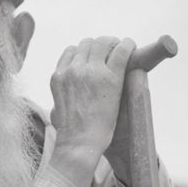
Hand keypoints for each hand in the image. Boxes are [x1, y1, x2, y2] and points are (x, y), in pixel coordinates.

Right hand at [48, 36, 135, 186]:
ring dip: (113, 44)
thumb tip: (56, 108)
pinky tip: (131, 48)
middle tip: (111, 53)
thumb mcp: (56, 113)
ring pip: (103, 42)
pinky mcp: (110, 76)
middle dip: (100, 46)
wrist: (80, 144)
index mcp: (58, 77)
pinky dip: (128, 46)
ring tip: (121, 51)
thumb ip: (58, 103)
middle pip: (87, 44)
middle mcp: (72, 70)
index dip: (85, 53)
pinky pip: (121, 50)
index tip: (94, 59)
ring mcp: (91, 71)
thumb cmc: (70, 135)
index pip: (71, 51)